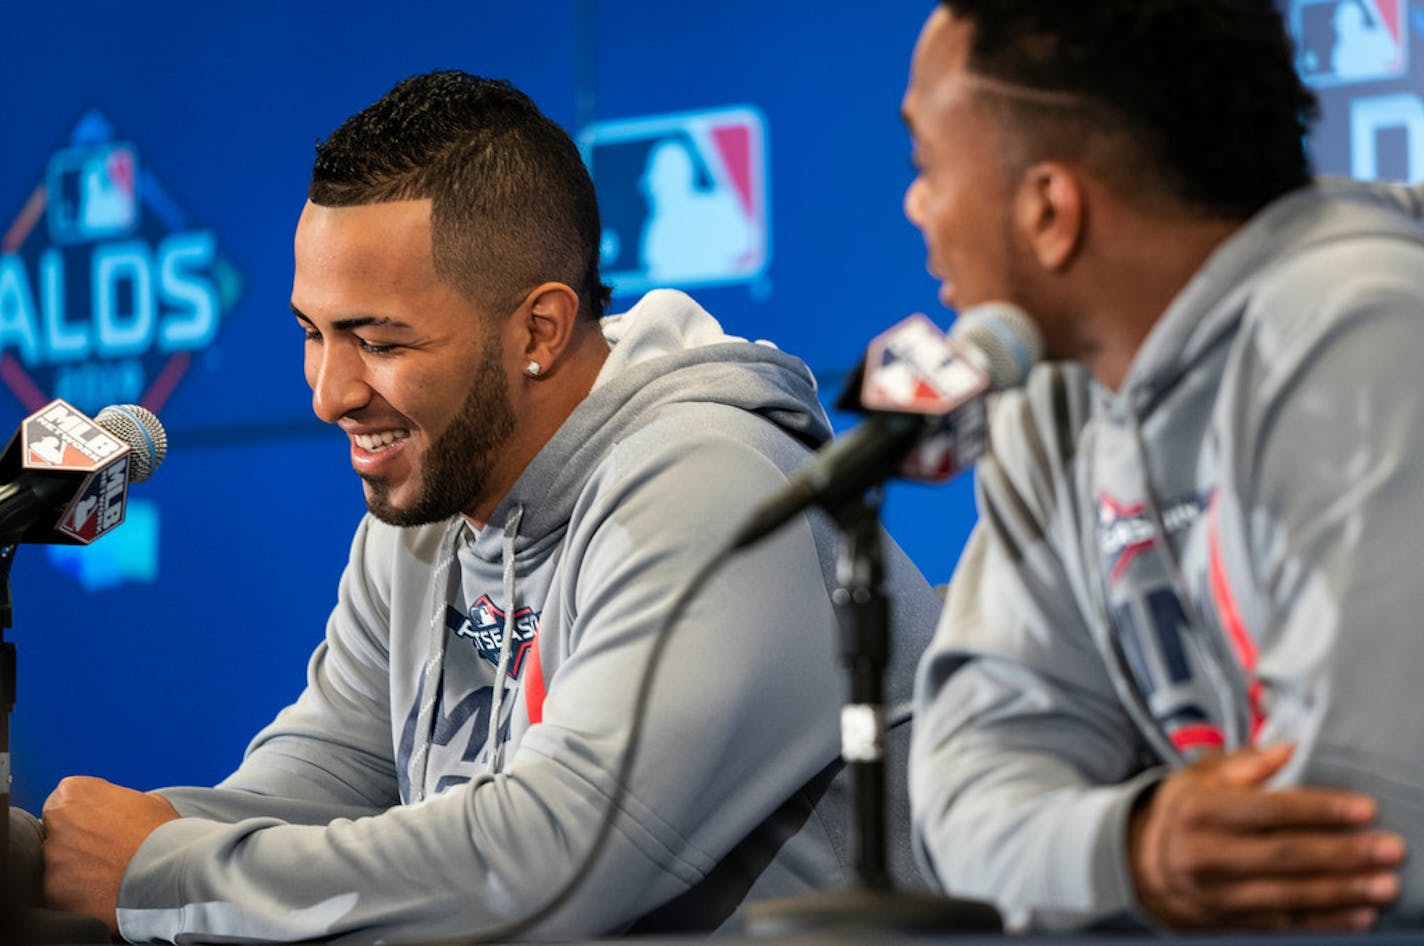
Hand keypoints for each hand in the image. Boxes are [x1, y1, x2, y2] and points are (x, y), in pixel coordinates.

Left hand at [42, 776, 179, 933]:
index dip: (86, 814)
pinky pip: (60, 891)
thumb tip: (113, 813)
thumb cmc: (164, 834)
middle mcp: (57, 820)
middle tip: (106, 851)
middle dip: (76, 840)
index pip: (66, 800)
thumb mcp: (147, 801)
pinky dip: (77, 894)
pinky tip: (104, 892)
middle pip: (58, 831)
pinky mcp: (53, 890)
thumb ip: (117, 802)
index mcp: (75, 792)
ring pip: (58, 863)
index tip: (102, 824)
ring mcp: (53, 857)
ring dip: (76, 869)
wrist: (169, 873)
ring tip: (109, 874)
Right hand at [1128, 743, 1404, 931]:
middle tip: (1388, 849)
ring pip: (1288, 895)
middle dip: (1343, 854)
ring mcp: (1218, 893)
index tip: (1364, 808)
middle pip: (1285, 856)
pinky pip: (1283, 924)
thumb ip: (1245, 763)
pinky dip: (1324, 923)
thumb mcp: (1199, 776)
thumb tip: (1290, 750)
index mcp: (1201, 811)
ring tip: (1384, 886)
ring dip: (1342, 892)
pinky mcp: (1229, 922)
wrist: (1142, 864)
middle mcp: (1208, 854)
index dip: (1319, 809)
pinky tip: (1358, 915)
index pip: (1269, 809)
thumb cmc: (1184, 812)